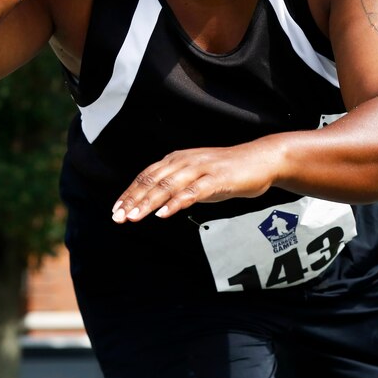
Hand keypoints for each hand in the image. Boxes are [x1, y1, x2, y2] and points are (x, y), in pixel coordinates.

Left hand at [111, 144, 276, 222]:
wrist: (261, 160)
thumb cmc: (228, 171)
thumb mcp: (197, 177)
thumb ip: (178, 186)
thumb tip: (156, 203)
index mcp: (178, 159)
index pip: (147, 176)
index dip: (130, 193)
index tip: (116, 210)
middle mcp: (186, 160)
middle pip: (153, 180)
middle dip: (133, 199)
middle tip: (118, 218)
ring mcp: (202, 168)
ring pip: (169, 185)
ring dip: (149, 202)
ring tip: (134, 217)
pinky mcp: (217, 179)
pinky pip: (193, 191)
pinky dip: (177, 202)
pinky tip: (164, 213)